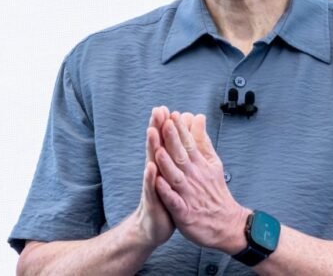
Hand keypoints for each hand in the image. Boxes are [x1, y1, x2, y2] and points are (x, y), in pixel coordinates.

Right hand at [131, 106, 175, 247]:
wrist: (155, 226)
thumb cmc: (168, 198)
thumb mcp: (174, 175)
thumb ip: (178, 156)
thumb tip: (181, 142)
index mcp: (164, 165)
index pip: (164, 141)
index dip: (165, 125)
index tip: (165, 107)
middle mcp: (156, 171)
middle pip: (156, 146)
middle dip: (156, 128)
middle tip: (157, 110)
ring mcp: (153, 185)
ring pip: (152, 163)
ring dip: (151, 147)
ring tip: (151, 131)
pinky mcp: (153, 200)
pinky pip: (152, 188)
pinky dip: (151, 178)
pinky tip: (151, 167)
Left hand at [153, 112, 250, 253]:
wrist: (227, 224)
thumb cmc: (215, 192)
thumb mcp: (213, 163)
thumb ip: (203, 141)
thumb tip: (198, 118)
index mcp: (200, 165)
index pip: (189, 144)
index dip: (180, 130)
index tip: (172, 114)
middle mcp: (195, 178)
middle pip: (182, 157)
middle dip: (173, 140)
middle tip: (164, 123)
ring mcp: (190, 195)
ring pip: (176, 177)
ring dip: (167, 164)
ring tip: (158, 150)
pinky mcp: (185, 213)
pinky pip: (175, 201)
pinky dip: (167, 192)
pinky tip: (158, 183)